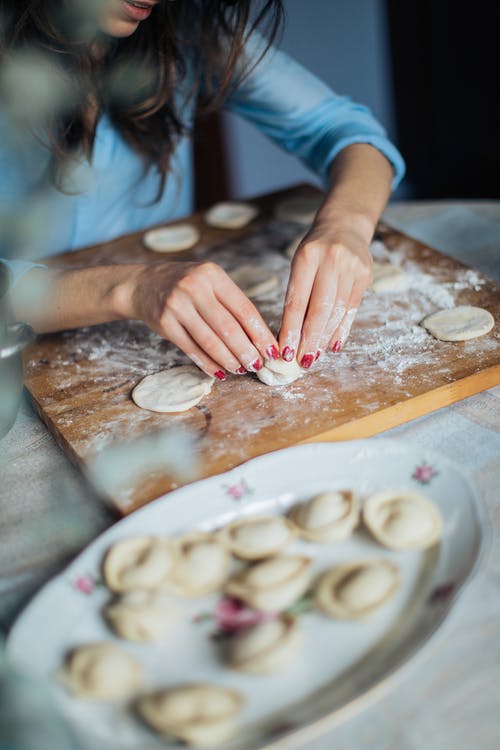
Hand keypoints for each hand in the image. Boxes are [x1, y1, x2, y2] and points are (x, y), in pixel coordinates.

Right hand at [122, 260, 279, 378]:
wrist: (143, 285)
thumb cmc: (186, 287)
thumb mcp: (209, 283)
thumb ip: (230, 304)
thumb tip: (259, 338)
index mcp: (213, 275)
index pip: (243, 308)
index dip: (260, 333)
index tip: (272, 350)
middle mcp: (195, 287)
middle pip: (228, 327)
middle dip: (247, 350)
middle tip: (258, 365)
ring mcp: (177, 305)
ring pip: (210, 341)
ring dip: (229, 360)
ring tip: (241, 369)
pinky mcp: (164, 323)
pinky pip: (191, 349)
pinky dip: (207, 363)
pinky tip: (219, 372)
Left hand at [278, 219, 372, 366]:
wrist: (346, 225)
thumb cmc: (315, 250)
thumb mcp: (300, 264)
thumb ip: (297, 295)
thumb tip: (290, 335)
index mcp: (307, 256)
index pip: (297, 300)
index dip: (291, 329)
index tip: (285, 350)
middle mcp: (331, 261)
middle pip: (320, 309)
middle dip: (309, 339)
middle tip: (301, 360)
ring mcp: (351, 268)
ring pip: (337, 312)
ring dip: (324, 338)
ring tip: (314, 356)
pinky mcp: (365, 276)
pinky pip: (352, 309)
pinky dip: (341, 330)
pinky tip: (333, 346)